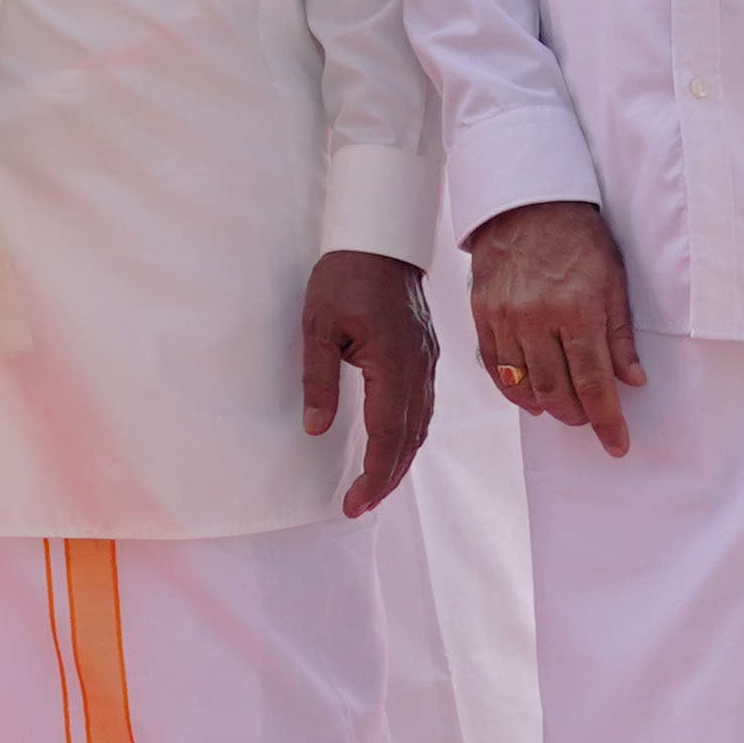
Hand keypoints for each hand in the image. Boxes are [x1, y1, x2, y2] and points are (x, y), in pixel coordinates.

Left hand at [302, 247, 436, 517]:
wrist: (380, 237)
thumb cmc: (344, 276)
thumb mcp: (318, 326)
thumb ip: (319, 380)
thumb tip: (316, 428)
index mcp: (394, 364)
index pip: (388, 436)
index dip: (373, 475)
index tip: (354, 503)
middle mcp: (419, 369)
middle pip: (409, 439)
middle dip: (387, 478)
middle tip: (359, 505)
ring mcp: (427, 361)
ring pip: (420, 425)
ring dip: (400, 459)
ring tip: (374, 485)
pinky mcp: (426, 353)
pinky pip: (423, 405)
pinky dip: (409, 434)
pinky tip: (394, 444)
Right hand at [463, 196, 640, 453]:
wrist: (526, 201)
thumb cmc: (578, 236)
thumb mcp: (613, 279)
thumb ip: (620, 335)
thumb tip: (632, 380)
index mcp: (577, 310)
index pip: (594, 383)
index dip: (607, 420)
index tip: (617, 444)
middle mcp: (537, 318)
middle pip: (557, 391)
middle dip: (578, 416)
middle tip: (591, 419)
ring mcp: (505, 317)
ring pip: (524, 385)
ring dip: (548, 406)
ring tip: (564, 408)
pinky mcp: (482, 313)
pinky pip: (495, 367)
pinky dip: (514, 389)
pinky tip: (530, 395)